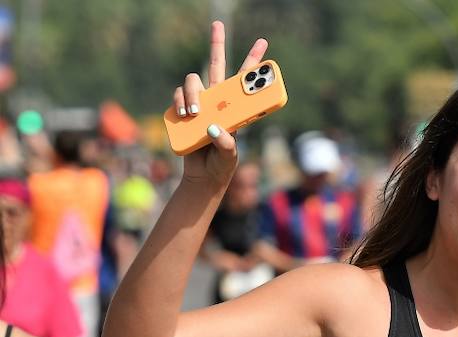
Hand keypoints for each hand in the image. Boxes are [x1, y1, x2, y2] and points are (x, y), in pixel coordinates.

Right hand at [173, 21, 268, 185]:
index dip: (254, 63)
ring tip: (195, 113)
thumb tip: (213, 127)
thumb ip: (226, 143)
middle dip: (218, 43)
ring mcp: (199, 103)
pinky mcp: (182, 109)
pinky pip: (178, 96)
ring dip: (193, 93)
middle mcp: (218, 101)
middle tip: (218, 23)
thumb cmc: (221, 164)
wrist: (202, 176)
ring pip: (194, 81)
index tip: (263, 43)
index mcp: (236, 108)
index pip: (246, 82)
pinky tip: (186, 116)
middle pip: (217, 66)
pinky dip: (180, 102)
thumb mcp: (229, 156)